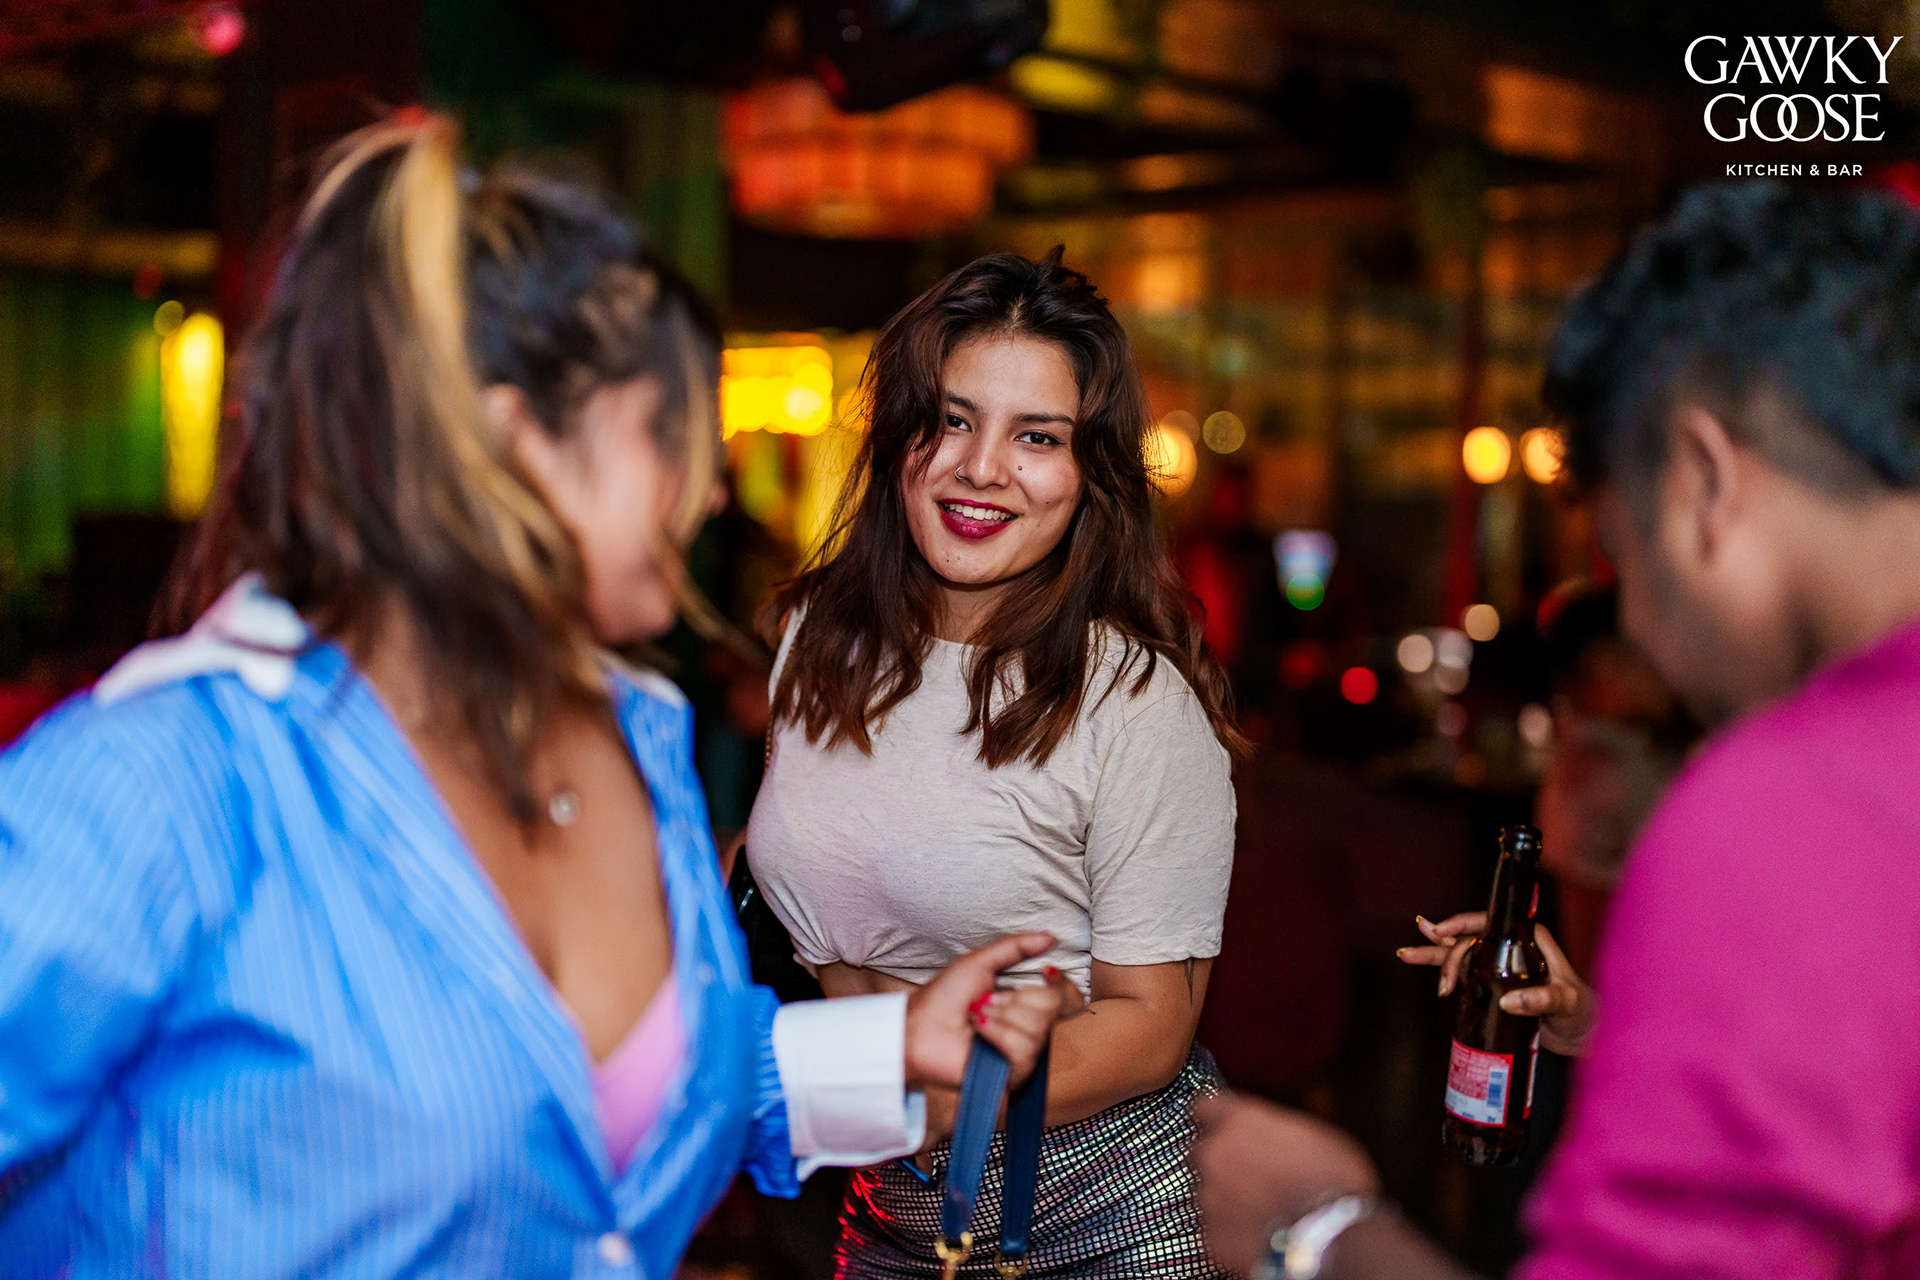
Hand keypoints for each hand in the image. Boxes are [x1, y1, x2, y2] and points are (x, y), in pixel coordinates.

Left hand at [904, 934, 1086, 1092]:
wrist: (919, 1027)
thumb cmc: (944, 996)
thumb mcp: (980, 962)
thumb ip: (1016, 947)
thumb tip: (1051, 936)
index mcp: (1028, 1004)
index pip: (1069, 997)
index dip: (1061, 984)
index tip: (1045, 972)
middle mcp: (1032, 1030)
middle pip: (1056, 1009)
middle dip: (1018, 998)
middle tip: (989, 1001)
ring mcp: (1024, 1054)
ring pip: (1039, 1029)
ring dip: (1003, 1016)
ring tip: (979, 1018)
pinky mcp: (1013, 1075)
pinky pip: (1024, 1051)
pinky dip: (998, 1035)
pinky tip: (980, 1034)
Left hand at [1192, 1094, 1378, 1275]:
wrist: (1331, 1240)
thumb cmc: (1335, 1182)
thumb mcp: (1317, 1136)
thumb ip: (1281, 1132)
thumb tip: (1278, 1139)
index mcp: (1239, 1121)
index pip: (1204, 1108)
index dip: (1215, 1120)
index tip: (1226, 1129)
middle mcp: (1215, 1155)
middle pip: (1200, 1152)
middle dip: (1219, 1162)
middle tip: (1250, 1176)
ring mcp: (1209, 1198)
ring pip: (1206, 1194)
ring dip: (1225, 1200)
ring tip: (1259, 1212)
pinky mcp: (1211, 1239)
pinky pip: (1214, 1232)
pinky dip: (1230, 1234)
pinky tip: (1257, 1238)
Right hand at [1398, 913, 1596, 1056]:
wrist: (1587, 1035)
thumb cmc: (1585, 1013)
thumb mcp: (1568, 1002)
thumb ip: (1543, 998)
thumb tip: (1509, 1001)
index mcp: (1529, 939)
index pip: (1487, 924)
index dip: (1460, 925)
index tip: (1440, 933)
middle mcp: (1513, 949)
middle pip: (1469, 940)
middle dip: (1442, 949)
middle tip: (1424, 964)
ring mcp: (1503, 969)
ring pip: (1462, 955)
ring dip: (1435, 955)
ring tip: (1407, 954)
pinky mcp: (1497, 988)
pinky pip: (1467, 977)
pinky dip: (1447, 975)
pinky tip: (1430, 976)